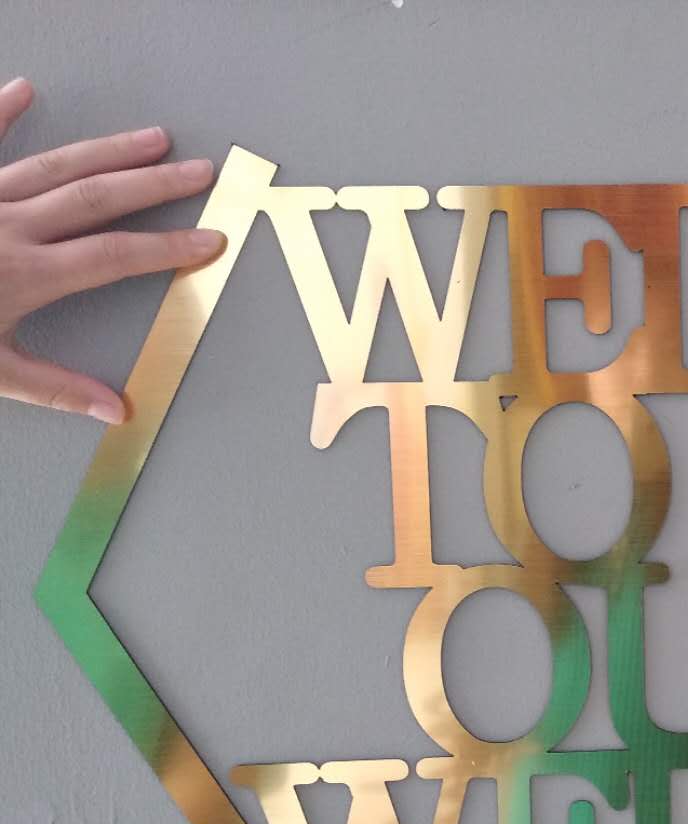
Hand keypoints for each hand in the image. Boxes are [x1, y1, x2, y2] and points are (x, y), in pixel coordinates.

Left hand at [0, 76, 223, 422]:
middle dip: (155, 185)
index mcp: (26, 274)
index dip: (168, 248)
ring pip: (54, 167)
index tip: (209, 239)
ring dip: (107, 151)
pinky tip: (23, 91)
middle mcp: (9, 227)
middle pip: (97, 199)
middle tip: (200, 171)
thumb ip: (54, 387)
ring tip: (152, 138)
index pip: (115, 256)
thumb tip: (115, 410)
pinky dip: (0, 113)